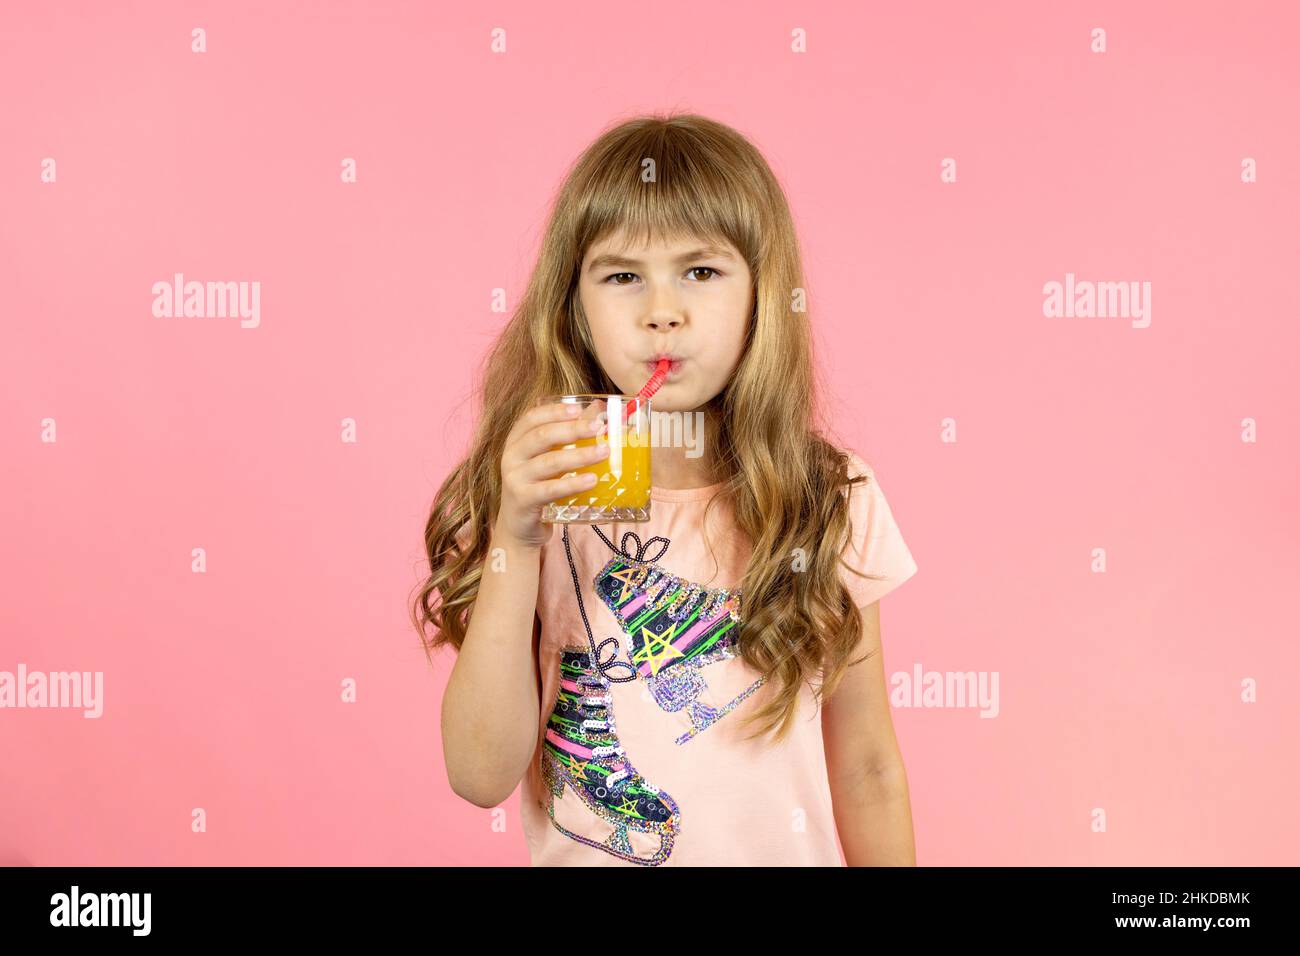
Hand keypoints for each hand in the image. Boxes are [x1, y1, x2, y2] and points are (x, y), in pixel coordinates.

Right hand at [495, 400, 609, 549]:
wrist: (518, 527)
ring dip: (579, 456)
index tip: (579, 409)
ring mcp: (514, 479)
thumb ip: (567, 438)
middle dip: (573, 430)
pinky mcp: (523, 500)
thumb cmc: (538, 487)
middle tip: (599, 428)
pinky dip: (573, 484)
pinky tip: (592, 480)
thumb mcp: (548, 460)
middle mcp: (511, 457)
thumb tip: (598, 410)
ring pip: (550, 462)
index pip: (531, 418)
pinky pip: (551, 489)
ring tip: (604, 452)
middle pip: (542, 436)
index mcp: (515, 441)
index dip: (555, 411)